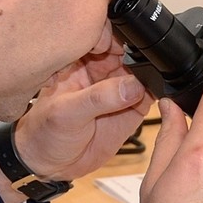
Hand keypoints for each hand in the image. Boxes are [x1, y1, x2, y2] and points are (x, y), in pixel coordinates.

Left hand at [0, 39, 151, 199]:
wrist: (49, 164)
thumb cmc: (43, 133)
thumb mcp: (66, 113)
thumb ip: (99, 98)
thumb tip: (132, 85)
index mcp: (79, 61)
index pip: (105, 38)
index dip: (119, 38)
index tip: (130, 47)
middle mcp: (101, 71)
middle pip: (129, 51)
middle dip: (140, 54)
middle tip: (141, 69)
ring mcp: (118, 89)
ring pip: (143, 71)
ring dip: (151, 73)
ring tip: (145, 86)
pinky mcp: (132, 108)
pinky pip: (151, 93)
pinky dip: (159, 91)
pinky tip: (156, 94)